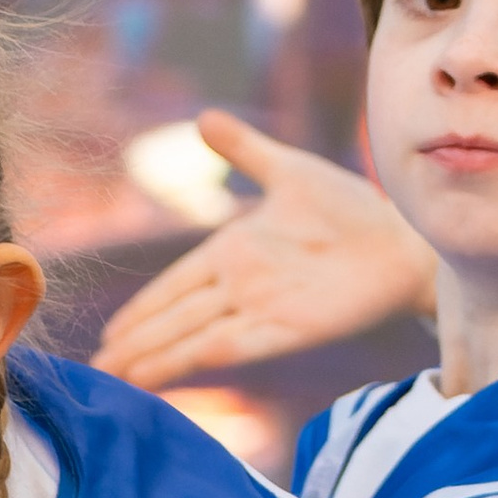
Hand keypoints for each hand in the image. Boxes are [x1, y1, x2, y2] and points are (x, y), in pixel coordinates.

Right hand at [95, 111, 436, 387]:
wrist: (402, 239)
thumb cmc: (352, 208)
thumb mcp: (290, 170)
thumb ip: (245, 151)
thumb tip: (203, 118)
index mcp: (233, 250)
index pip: (173, 286)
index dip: (141, 310)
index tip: (108, 334)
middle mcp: (239, 285)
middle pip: (174, 319)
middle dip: (134, 344)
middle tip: (95, 370)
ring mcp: (260, 310)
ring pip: (191, 339)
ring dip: (153, 359)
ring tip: (117, 380)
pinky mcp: (285, 331)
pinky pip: (228, 349)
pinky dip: (192, 362)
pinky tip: (163, 376)